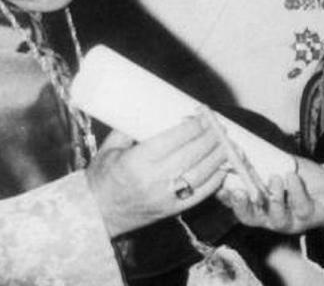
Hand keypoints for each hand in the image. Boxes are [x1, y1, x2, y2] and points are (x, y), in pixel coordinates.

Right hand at [86, 114, 226, 236]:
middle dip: (209, 138)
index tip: (203, 116)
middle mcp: (153, 180)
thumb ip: (129, 129)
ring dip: (217, 157)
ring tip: (226, 143)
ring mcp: (165, 197)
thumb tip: (149, 109)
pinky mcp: (172, 210)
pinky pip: (200, 194)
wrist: (96, 214)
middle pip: (191, 154)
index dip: (193, 127)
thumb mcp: (110, 148)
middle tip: (219, 127)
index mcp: (137, 162)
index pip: (173, 140)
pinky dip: (215, 180)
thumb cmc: (101, 178)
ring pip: (200, 174)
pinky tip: (221, 167)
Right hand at [218, 156, 323, 237]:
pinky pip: (300, 208)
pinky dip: (296, 192)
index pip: (239, 205)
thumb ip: (263, 160)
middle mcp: (272, 218)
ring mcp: (291, 220)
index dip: (227, 199)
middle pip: (251, 219)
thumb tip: (242, 140)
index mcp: (262, 207)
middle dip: (242, 206)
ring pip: (276, 218)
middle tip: (238, 191)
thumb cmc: (303, 179)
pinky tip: (293, 177)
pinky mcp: (310, 217)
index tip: (219, 186)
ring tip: (275, 178)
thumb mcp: (281, 167)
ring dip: (274, 198)